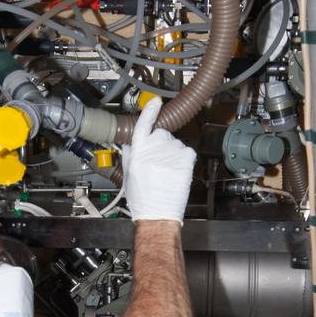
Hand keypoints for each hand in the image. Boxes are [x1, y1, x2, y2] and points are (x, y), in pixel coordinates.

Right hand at [122, 98, 195, 222]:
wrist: (157, 214)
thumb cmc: (142, 199)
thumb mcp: (128, 175)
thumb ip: (129, 156)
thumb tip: (129, 143)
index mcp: (138, 152)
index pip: (143, 125)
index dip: (150, 112)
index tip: (156, 101)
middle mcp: (155, 150)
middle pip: (162, 134)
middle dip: (161, 142)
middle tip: (159, 161)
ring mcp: (171, 155)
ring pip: (176, 143)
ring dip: (173, 152)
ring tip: (167, 171)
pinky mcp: (185, 161)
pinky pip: (187, 151)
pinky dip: (184, 158)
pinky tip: (177, 171)